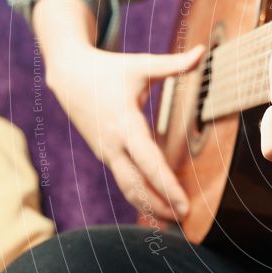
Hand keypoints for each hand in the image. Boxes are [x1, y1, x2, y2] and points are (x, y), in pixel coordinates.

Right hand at [46, 43, 203, 221]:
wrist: (68, 75)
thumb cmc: (111, 69)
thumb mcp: (142, 65)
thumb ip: (175, 64)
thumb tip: (203, 51)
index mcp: (125, 123)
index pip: (148, 160)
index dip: (166, 184)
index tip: (184, 202)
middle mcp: (113, 144)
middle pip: (136, 183)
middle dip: (160, 204)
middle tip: (186, 219)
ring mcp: (107, 152)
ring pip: (128, 186)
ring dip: (150, 205)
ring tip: (175, 221)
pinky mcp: (106, 155)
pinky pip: (124, 180)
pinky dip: (140, 196)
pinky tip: (157, 209)